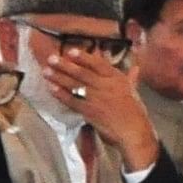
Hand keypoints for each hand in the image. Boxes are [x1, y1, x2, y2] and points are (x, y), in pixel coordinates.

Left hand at [42, 46, 156, 167]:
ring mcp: (96, 98)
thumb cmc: (135, 112)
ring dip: (58, 77)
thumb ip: (131, 78)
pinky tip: (52, 88)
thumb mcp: (134, 91)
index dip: (83, 57)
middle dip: (64, 65)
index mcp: (117, 79)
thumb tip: (136, 69)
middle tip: (51, 58)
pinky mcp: (89, 111)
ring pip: (74, 85)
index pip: (97, 63)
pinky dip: (61, 94)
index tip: (70, 51)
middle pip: (82, 72)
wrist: (133, 131)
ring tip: (46, 71)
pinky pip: (72, 100)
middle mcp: (105, 85)